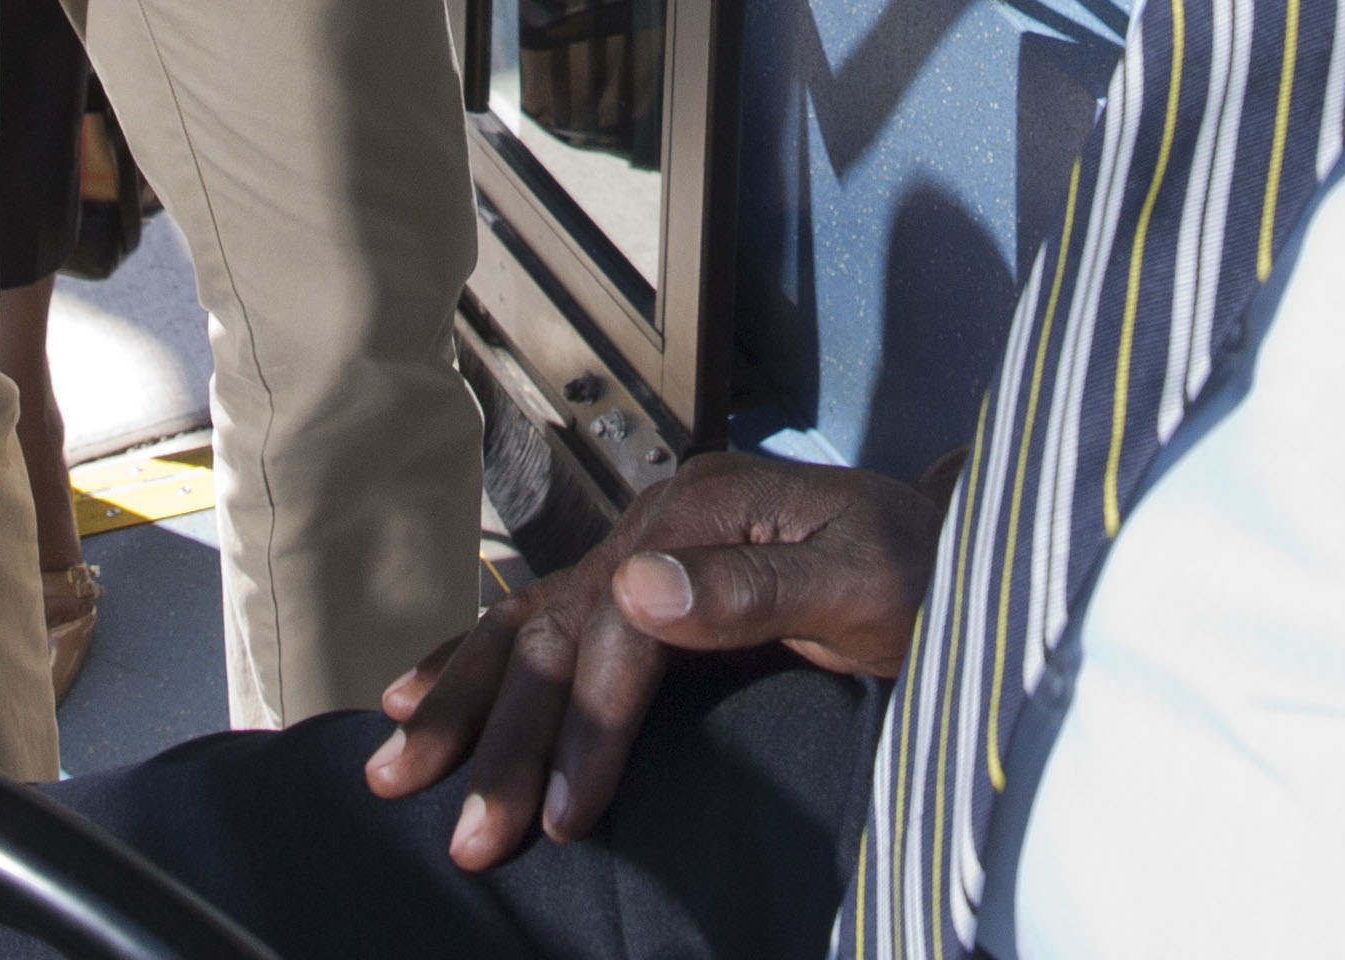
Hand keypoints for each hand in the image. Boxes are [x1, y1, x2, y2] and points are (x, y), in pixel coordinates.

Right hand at [364, 452, 941, 868]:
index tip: (563, 815)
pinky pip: (542, 622)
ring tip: (393, 766)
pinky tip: (419, 690)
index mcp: (704, 512)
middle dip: (502, 735)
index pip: (619, 626)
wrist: (951, 549)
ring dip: (462, 702)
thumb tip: (638, 590)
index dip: (587, 724)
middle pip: (554, 628)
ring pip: (528, 626)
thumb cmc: (921, 570)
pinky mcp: (645, 584)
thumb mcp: (864, 579)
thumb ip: (755, 587)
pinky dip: (476, 660)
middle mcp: (658, 525)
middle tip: (464, 832)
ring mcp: (644, 551)